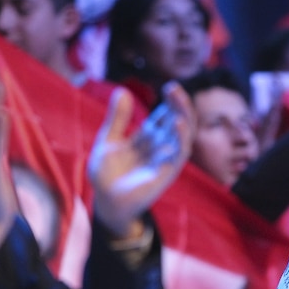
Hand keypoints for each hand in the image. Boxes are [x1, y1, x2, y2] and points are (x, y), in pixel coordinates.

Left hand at [88, 82, 193, 239]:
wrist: (104, 201)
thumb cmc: (106, 174)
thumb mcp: (108, 140)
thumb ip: (117, 118)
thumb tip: (123, 90)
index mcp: (148, 138)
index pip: (166, 115)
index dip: (170, 101)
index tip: (169, 87)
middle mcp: (160, 147)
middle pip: (178, 122)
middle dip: (180, 104)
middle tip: (174, 88)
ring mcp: (165, 159)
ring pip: (184, 136)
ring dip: (185, 117)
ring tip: (180, 100)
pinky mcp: (166, 173)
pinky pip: (179, 154)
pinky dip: (181, 138)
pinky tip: (178, 123)